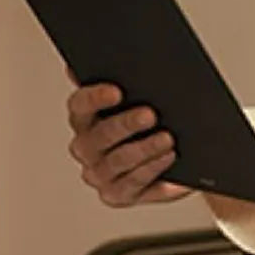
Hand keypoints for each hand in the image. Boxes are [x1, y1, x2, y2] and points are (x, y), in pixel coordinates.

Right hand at [64, 69, 191, 206]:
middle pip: (97, 137)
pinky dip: (153, 171)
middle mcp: (86, 148)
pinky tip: (168, 159)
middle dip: (125, 125)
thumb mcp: (139, 98)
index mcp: (84, 119)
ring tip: (167, 139)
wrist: (175, 158)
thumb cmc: (149, 124)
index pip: (79, 106)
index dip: (95, 98)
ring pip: (117, 163)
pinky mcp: (117, 195)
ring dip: (144, 150)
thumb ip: (122, 78)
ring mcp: (99, 174)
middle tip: (150, 114)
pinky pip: (133, 185)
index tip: (116, 90)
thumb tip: (99, 58)